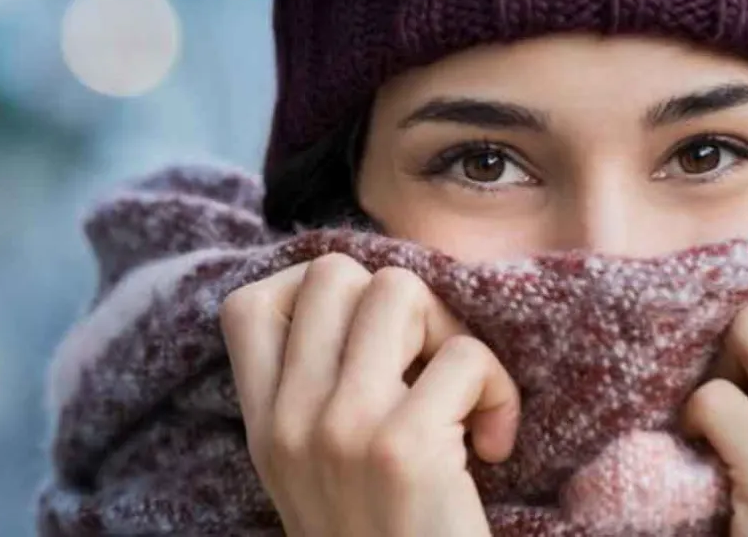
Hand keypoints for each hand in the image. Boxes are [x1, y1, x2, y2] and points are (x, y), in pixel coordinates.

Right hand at [219, 253, 520, 536]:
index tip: (365, 339)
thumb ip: (312, 398)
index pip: (248, 305)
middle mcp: (289, 420)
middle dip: (400, 303)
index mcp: (264, 426)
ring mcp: (341, 428)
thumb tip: (366, 301)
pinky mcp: (403, 446)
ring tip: (462, 395)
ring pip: (399, 291)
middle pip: (335, 274)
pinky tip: (495, 446)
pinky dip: (498, 393)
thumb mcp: (311, 474)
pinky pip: (464, 356)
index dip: (313, 293)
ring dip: (450, 333)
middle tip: (426, 365)